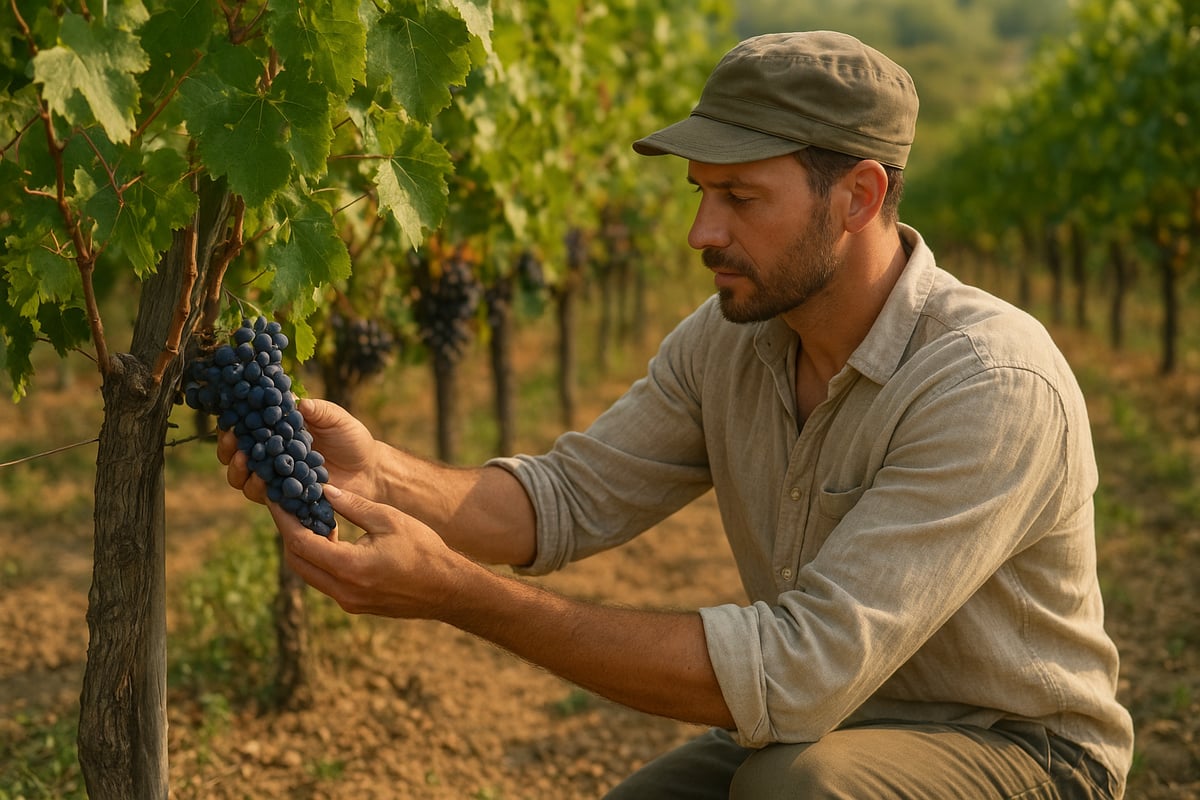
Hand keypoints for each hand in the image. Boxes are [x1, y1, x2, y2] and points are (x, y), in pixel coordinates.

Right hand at [219, 398, 380, 503]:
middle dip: (228, 449)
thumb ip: (316, 409)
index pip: (246, 426)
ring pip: (242, 478)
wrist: (370, 471)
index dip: (233, 424)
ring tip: (246, 462)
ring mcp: (276, 477)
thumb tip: (295, 399)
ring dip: (239, 470)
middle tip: (234, 444)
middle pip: (234, 455)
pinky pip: (263, 497)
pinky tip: (265, 482)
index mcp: (278, 431)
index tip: (230, 421)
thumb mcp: (336, 418)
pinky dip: (260, 490)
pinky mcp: (285, 497)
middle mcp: (271, 454)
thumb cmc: (352, 439)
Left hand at [270, 484, 469, 618]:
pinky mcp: (354, 605)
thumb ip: (354, 506)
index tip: (276, 498)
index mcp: (349, 567)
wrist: (447, 589)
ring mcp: (347, 601)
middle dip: (287, 533)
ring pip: (308, 573)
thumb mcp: (389, 520)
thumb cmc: (424, 550)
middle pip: (296, 561)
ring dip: (303, 547)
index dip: (284, 519)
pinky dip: (319, 559)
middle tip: (289, 507)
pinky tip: (330, 539)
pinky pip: (324, 581)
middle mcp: (342, 590)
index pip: (300, 542)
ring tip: (309, 520)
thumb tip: (324, 490)